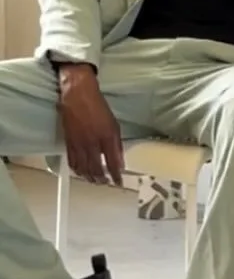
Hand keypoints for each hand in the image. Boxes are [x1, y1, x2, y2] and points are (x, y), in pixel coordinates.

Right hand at [57, 65, 124, 185]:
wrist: (78, 95)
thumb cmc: (98, 107)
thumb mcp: (114, 124)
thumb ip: (117, 145)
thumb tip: (120, 161)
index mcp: (106, 137)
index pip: (112, 163)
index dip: (116, 176)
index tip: (119, 182)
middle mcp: (92, 143)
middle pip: (96, 169)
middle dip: (102, 180)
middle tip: (106, 183)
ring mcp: (79, 144)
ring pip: (84, 168)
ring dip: (90, 178)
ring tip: (95, 181)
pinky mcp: (68, 142)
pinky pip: (72, 162)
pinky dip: (77, 170)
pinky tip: (81, 173)